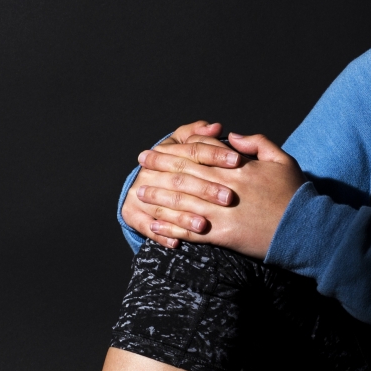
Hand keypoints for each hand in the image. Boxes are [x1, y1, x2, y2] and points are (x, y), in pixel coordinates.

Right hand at [120, 121, 240, 248]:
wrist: (144, 188)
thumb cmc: (179, 166)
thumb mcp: (186, 146)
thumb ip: (201, 135)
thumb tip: (215, 127)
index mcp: (166, 151)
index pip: (193, 150)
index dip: (216, 154)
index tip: (237, 161)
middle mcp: (150, 172)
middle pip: (181, 179)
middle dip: (206, 189)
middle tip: (229, 198)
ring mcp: (139, 194)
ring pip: (164, 206)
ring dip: (184, 218)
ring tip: (204, 225)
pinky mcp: (133, 215)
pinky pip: (147, 227)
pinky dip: (162, 236)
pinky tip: (176, 243)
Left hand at [134, 132, 303, 259]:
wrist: (306, 230)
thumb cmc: (295, 194)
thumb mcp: (282, 160)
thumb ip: (258, 142)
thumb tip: (232, 135)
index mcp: (239, 167)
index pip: (201, 152)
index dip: (176, 148)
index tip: (158, 148)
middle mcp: (227, 187)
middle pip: (185, 173)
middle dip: (160, 167)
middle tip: (141, 164)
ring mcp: (223, 212)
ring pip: (182, 201)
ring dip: (159, 196)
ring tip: (141, 192)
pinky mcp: (223, 235)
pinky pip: (190, 230)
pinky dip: (171, 228)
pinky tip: (156, 225)